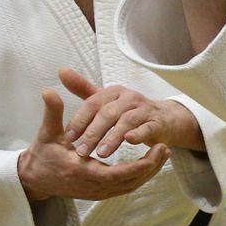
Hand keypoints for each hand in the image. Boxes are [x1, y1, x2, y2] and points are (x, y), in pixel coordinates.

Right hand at [17, 88, 169, 202]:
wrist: (36, 179)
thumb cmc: (43, 155)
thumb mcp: (47, 133)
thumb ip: (52, 113)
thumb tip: (49, 90)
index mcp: (81, 172)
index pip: (117, 174)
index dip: (139, 164)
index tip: (155, 148)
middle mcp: (92, 186)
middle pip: (130, 181)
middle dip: (151, 166)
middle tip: (165, 148)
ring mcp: (97, 192)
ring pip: (131, 185)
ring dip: (149, 171)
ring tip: (163, 152)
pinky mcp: (100, 192)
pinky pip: (126, 186)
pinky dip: (140, 175)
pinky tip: (151, 162)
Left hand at [60, 69, 203, 158]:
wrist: (163, 118)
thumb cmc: (129, 111)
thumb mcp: (105, 100)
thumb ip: (83, 88)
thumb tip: (62, 71)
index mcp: (113, 92)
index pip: (93, 104)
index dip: (80, 120)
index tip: (68, 137)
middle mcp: (129, 97)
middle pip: (108, 113)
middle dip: (93, 133)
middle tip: (82, 151)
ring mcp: (144, 109)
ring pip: (126, 122)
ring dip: (113, 138)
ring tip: (101, 154)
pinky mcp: (157, 123)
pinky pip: (147, 128)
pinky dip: (139, 134)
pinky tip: (129, 142)